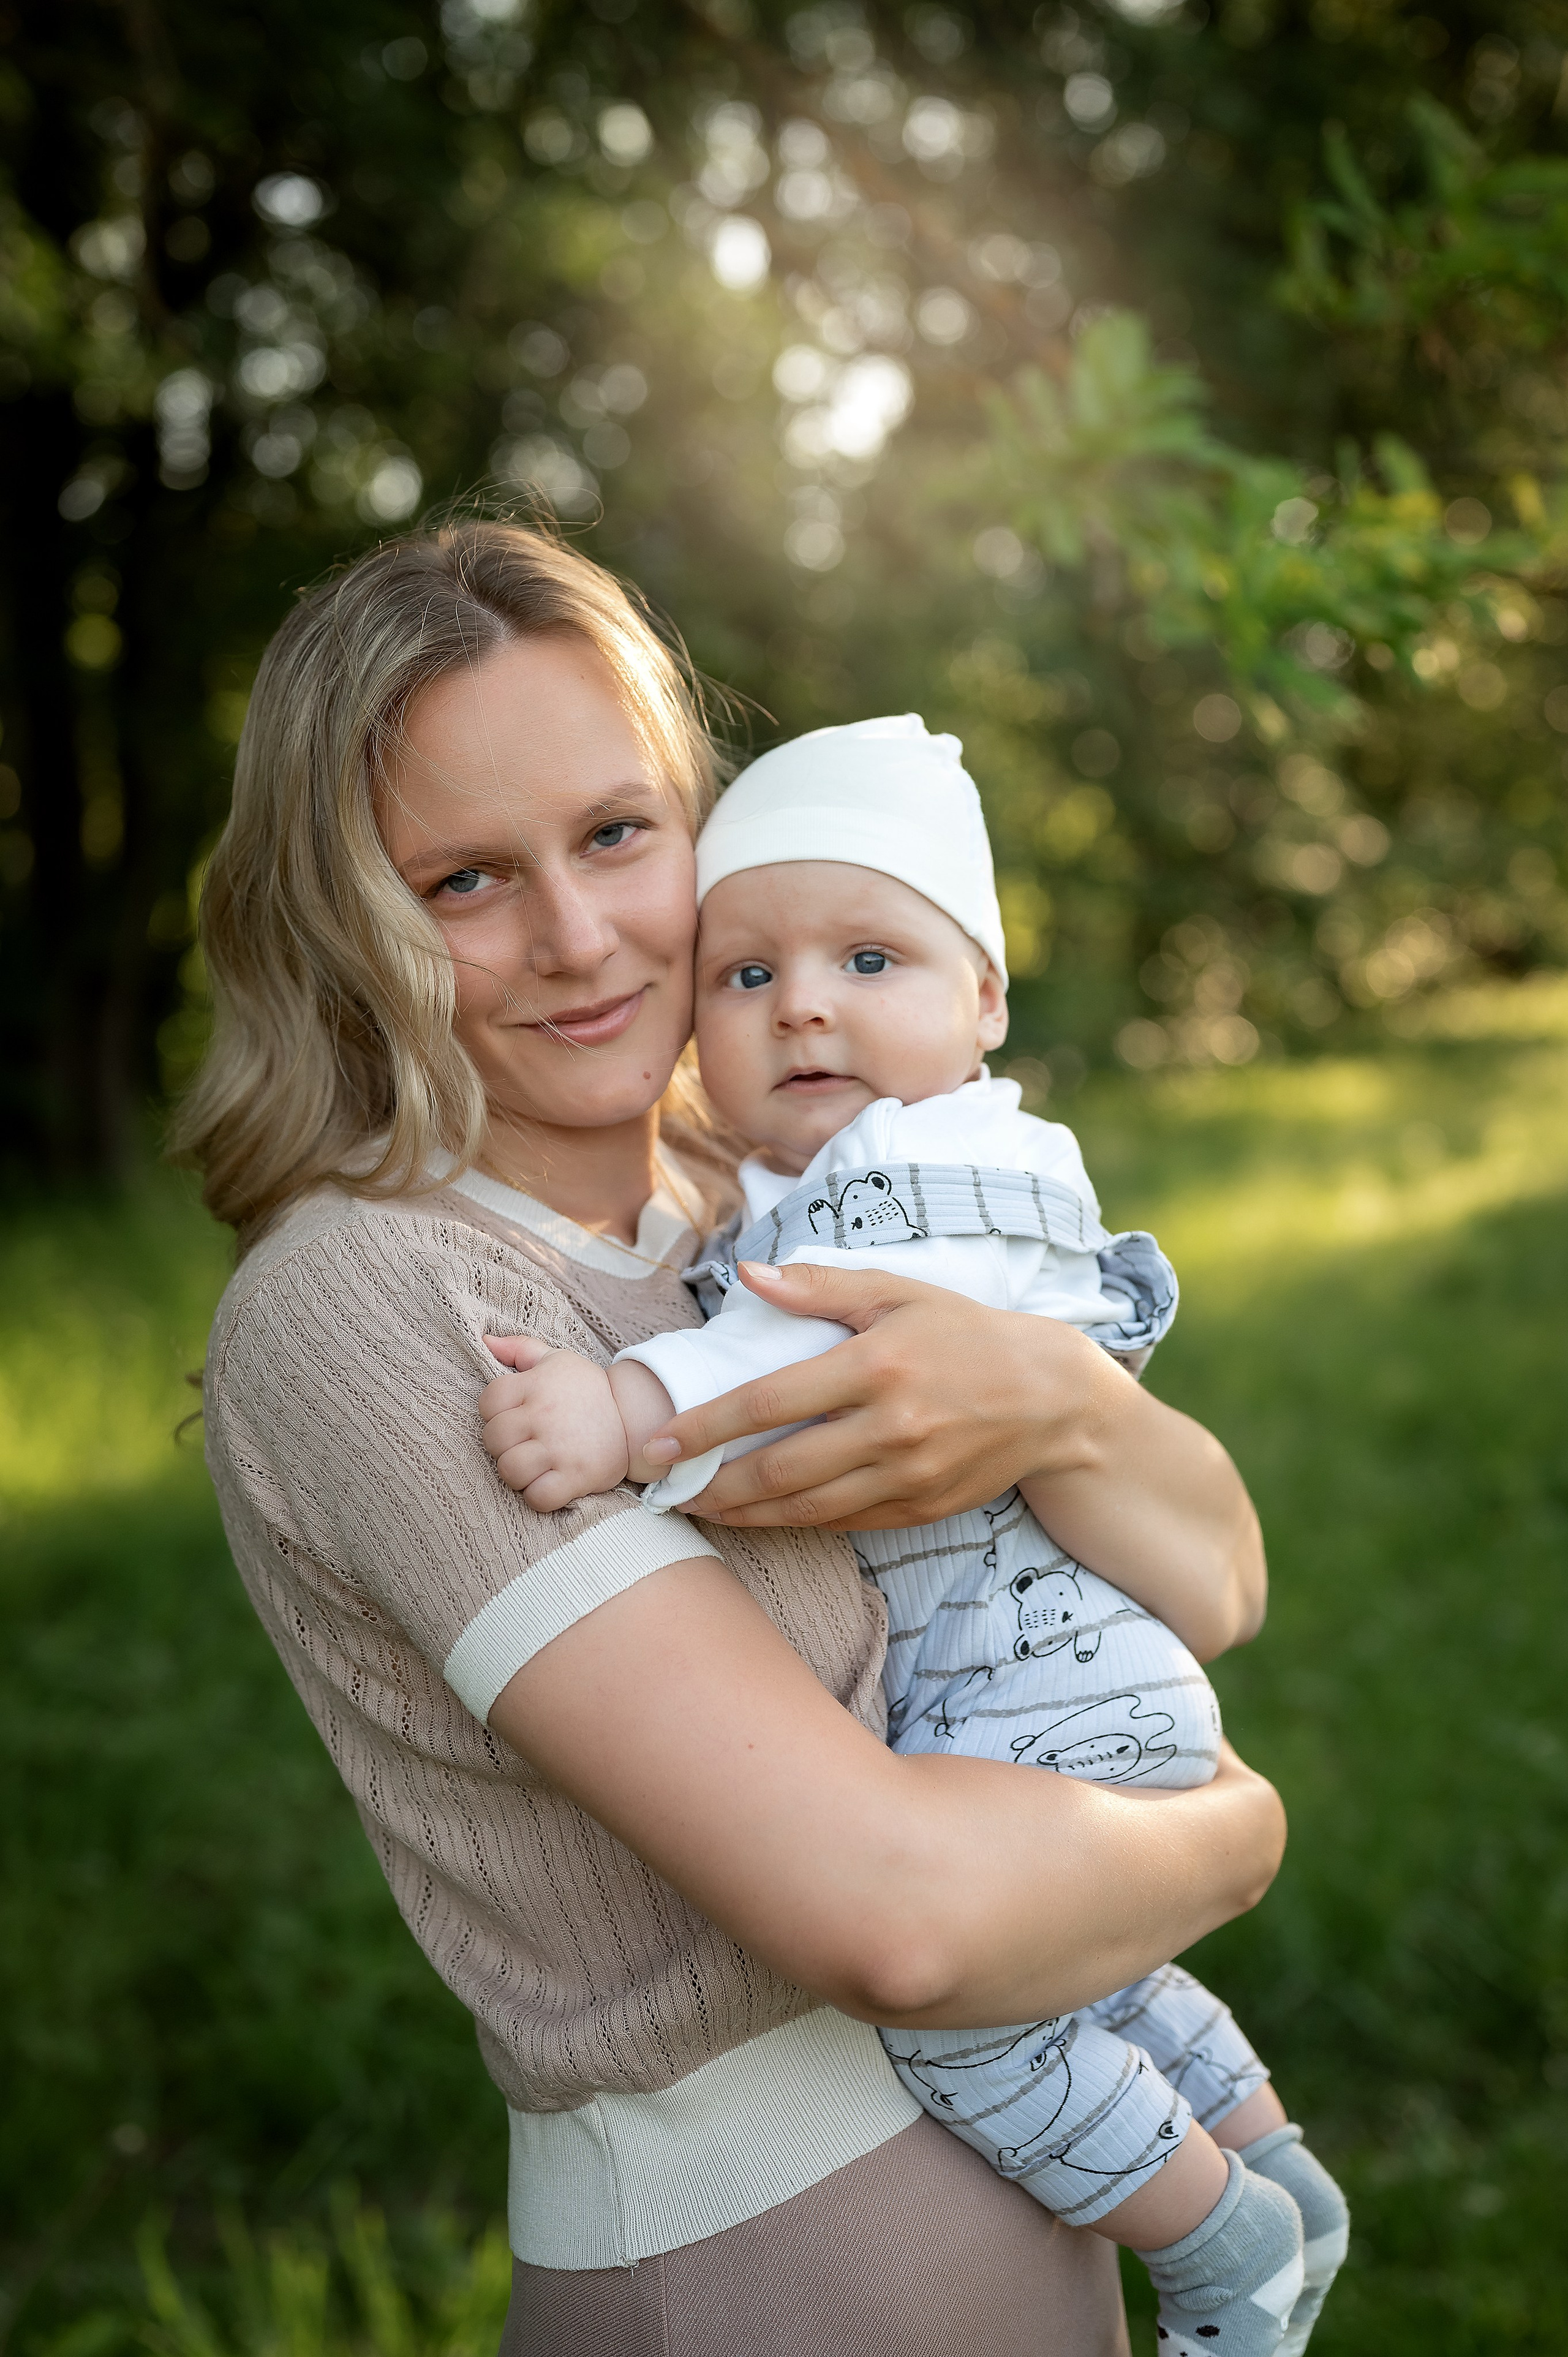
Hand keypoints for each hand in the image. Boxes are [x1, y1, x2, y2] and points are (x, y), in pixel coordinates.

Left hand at [481, 1336, 629, 1509]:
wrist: (635, 1417)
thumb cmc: (587, 1390)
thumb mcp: (556, 1360)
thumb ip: (519, 1348)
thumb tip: (485, 1340)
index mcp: (536, 1384)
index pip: (487, 1403)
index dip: (495, 1413)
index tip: (515, 1416)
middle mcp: (544, 1415)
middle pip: (493, 1439)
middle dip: (503, 1445)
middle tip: (524, 1443)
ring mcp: (560, 1448)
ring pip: (509, 1470)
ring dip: (517, 1473)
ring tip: (533, 1465)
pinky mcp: (576, 1477)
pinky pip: (537, 1497)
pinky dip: (538, 1496)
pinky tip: (548, 1483)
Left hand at [657, 1259, 1123, 1529]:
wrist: (1052, 1397)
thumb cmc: (964, 1333)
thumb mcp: (897, 1292)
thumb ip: (818, 1285)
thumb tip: (746, 1274)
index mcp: (877, 1364)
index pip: (769, 1402)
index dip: (705, 1427)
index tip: (656, 1444)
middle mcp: (892, 1427)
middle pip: (779, 1470)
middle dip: (710, 1485)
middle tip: (659, 1490)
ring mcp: (909, 1475)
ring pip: (806, 1508)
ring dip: (743, 1514)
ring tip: (696, 1508)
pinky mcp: (922, 1509)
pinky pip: (844, 1523)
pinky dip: (796, 1522)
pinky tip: (760, 1515)